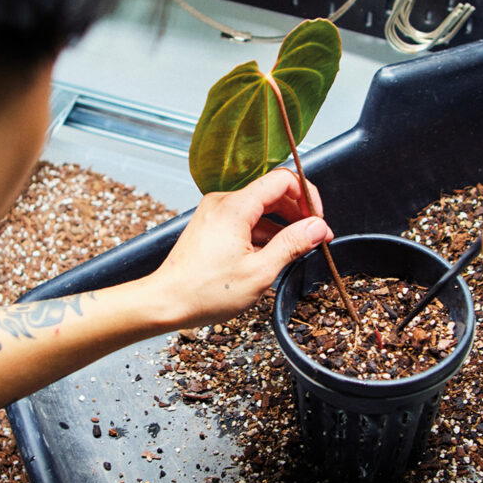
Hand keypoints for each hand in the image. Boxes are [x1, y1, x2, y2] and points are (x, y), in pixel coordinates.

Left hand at [149, 168, 332, 328]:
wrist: (164, 302)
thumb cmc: (204, 292)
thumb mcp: (259, 272)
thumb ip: (292, 244)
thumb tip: (317, 227)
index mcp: (235, 207)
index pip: (283, 180)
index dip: (307, 197)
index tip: (317, 221)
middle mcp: (223, 202)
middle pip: (272, 192)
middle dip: (298, 212)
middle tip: (314, 238)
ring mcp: (215, 213)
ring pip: (259, 208)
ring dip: (281, 225)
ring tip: (295, 250)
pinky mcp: (210, 226)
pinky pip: (244, 220)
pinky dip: (262, 233)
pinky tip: (271, 255)